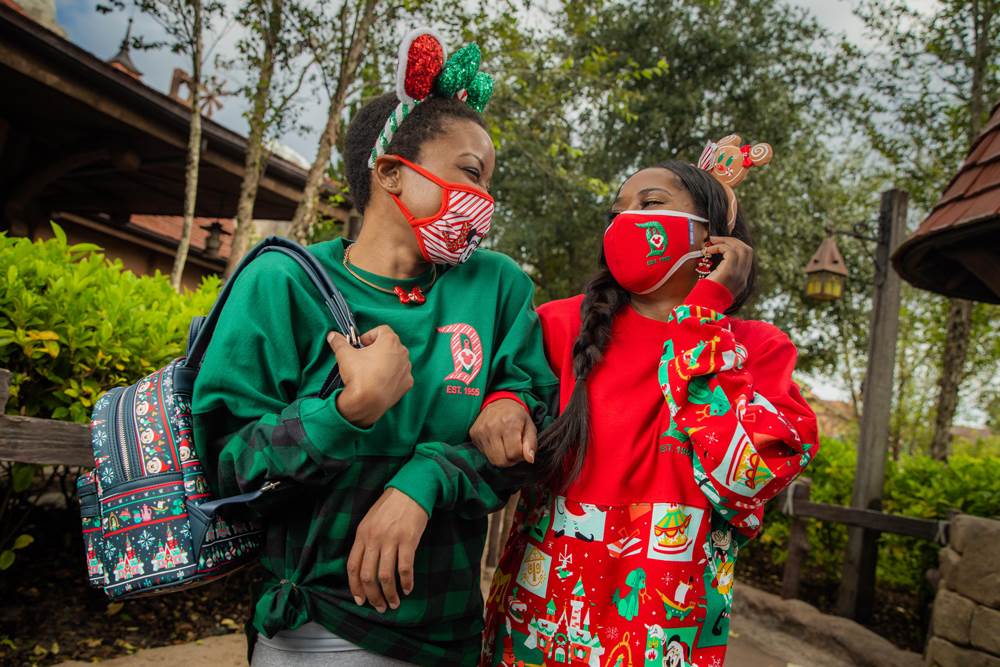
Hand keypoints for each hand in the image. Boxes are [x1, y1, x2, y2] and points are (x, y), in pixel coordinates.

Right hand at [329, 325, 413, 427]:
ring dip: (385, 362)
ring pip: (396, 360)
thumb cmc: (359, 375)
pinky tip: (379, 382)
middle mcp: (402, 353)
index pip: (381, 330)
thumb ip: (339, 342)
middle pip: (390, 345)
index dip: (369, 336)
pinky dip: (391, 376)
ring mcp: (406, 369)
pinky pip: (400, 375)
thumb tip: (333, 336)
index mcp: (390, 341)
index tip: (360, 345)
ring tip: (371, 371)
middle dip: (377, 349)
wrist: (366, 402)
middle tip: (364, 358)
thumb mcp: (344, 354)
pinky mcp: (407, 383)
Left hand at [347, 488, 428, 612]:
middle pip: (368, 575)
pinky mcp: (408, 540)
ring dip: (390, 594)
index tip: (360, 600)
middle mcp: (374, 538)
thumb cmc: (391, 506)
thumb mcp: (371, 521)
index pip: (353, 566)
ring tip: (394, 603)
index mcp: (362, 534)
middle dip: (373, 596)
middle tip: (380, 607)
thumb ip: (366, 541)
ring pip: (386, 575)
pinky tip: (408, 588)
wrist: (411, 489)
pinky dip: (406, 582)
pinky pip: (405, 568)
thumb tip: (366, 568)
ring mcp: (391, 539)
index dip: (355, 587)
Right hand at [470, 398, 536, 466]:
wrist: (499, 402)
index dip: (520, 456)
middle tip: (514, 451)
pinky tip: (496, 442)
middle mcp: (493, 427)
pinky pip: (484, 454)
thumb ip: (531, 444)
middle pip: (501, 460)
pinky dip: (492, 452)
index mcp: (509, 423)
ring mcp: (481, 431)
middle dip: (510, 460)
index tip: (521, 450)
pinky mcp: (473, 434)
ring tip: (505, 447)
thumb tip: (530, 459)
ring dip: (501, 458)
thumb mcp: (530, 427)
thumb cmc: (517, 416)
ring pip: (492, 460)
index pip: (514, 454)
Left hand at [705, 235, 752, 296]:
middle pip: (747, 250)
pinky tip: (708, 250)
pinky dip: (719, 247)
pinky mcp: (729, 272)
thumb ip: (720, 274)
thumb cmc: (704, 297)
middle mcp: (742, 278)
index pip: (747, 258)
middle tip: (716, 239)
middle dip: (733, 241)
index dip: (737, 247)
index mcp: (741, 281)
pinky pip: (729, 251)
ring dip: (726, 241)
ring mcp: (738, 275)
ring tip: (712, 241)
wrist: (702, 309)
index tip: (722, 244)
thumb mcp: (715, 285)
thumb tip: (713, 258)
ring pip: (741, 248)